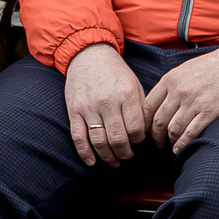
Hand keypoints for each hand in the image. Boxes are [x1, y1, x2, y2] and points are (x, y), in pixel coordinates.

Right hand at [63, 43, 148, 166]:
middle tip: (128, 156)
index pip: (136, 129)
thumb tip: (144, 133)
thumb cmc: (115, 72)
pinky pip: (78, 137)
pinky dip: (85, 153)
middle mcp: (107, 102)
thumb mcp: (134, 85)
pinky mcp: (73, 111)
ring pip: (99, 141)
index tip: (138, 141)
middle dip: (125, 153)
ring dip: (108, 157)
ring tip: (114, 162)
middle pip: (118, 139)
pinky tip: (91, 162)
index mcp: (126, 95)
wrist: (88, 56)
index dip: (139, 140)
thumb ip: (140, 108)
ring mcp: (88, 108)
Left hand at [143, 48, 218, 150]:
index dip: (145, 121)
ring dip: (170, 140)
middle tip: (157, 142)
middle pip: (159, 121)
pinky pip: (191, 133)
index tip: (146, 129)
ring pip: (173, 129)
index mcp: (169, 80)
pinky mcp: (210, 112)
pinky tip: (179, 148)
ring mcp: (194, 103)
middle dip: (156, 135)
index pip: (148, 106)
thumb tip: (156, 105)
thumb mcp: (181, 70)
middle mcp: (179, 92)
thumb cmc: (208, 67)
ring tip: (171, 144)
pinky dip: (183, 144)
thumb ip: (168, 86)